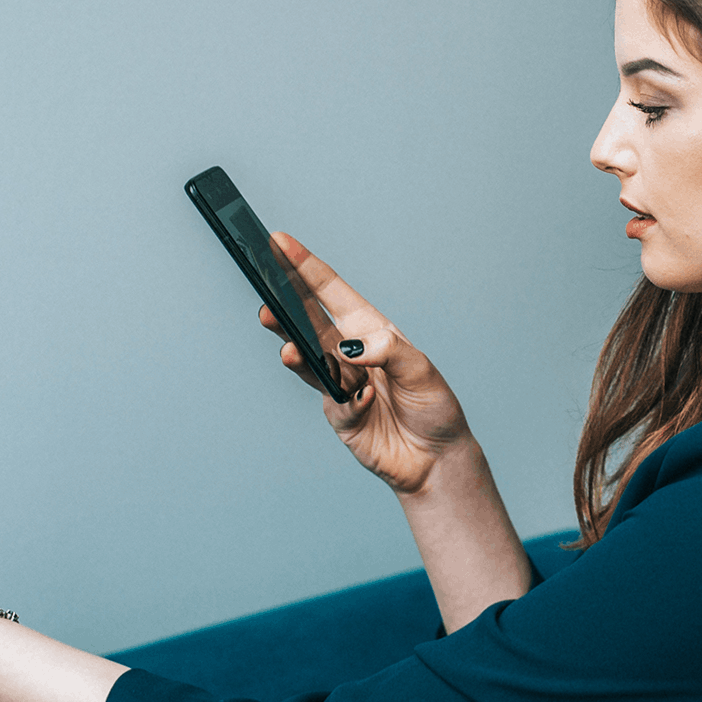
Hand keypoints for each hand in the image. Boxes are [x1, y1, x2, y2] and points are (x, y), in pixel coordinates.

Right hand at [259, 233, 473, 495]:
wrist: (436, 459)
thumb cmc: (433, 407)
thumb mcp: (421, 371)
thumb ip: (388, 351)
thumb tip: (351, 348)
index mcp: (370, 329)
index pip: (330, 292)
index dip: (304, 267)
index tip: (278, 242)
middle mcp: (350, 352)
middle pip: (307, 321)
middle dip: (284, 307)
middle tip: (265, 298)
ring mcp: (340, 383)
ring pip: (307, 361)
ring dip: (295, 353)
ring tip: (288, 349)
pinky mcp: (338, 415)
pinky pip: (334, 403)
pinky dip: (348, 403)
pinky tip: (364, 404)